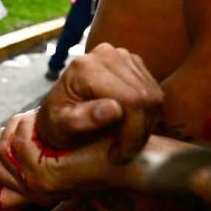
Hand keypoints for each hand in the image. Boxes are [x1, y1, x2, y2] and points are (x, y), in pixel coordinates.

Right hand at [0, 110, 125, 207]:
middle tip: (19, 124)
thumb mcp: (64, 155)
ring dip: (15, 130)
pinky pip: (18, 146)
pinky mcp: (46, 176)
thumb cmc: (105, 151)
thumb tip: (4, 156)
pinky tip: (40, 121)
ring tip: (32, 120)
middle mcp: (36, 194)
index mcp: (39, 194)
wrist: (136, 160)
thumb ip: (35, 158)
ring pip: (3, 153)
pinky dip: (26, 128)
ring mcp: (39, 187)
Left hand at [38, 43, 163, 163]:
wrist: (56, 111)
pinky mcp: (133, 64)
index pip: (129, 100)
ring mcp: (122, 56)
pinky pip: (154, 92)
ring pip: (153, 96)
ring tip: (124, 144)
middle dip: (138, 132)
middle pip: (145, 97)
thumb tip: (113, 109)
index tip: (120, 154)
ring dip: (144, 126)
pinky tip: (129, 128)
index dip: (132, 132)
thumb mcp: (61, 127)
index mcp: (86, 68)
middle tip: (123, 153)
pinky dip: (146, 116)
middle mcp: (106, 55)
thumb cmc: (56, 121)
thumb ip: (83, 119)